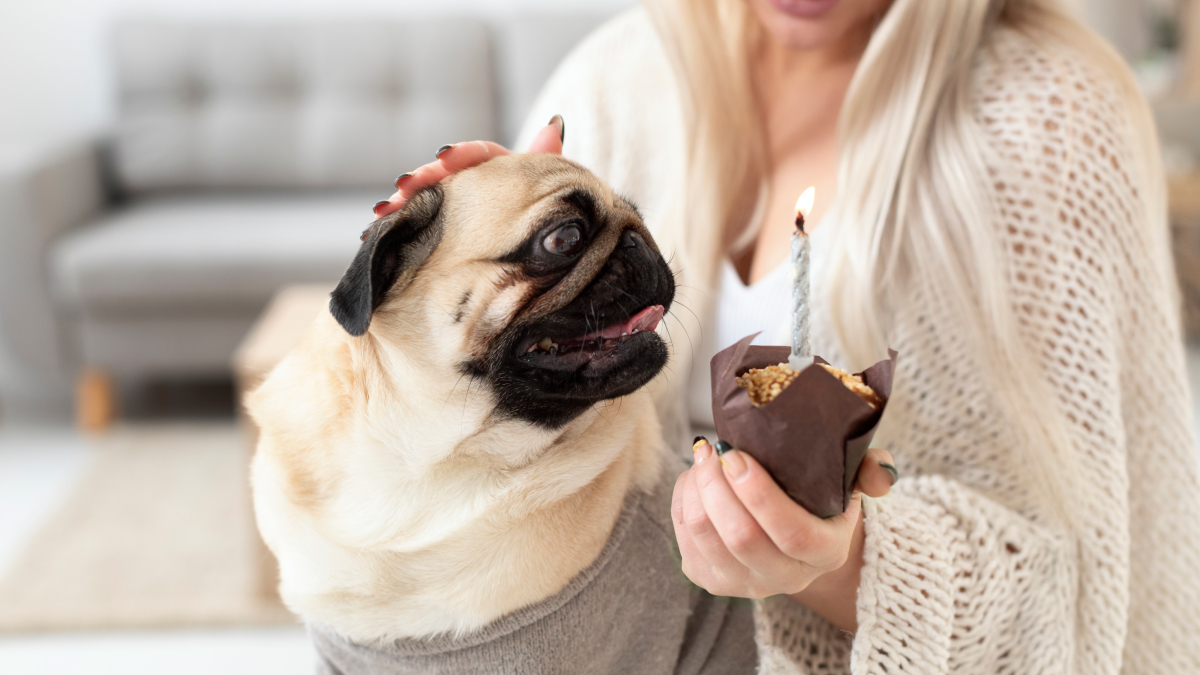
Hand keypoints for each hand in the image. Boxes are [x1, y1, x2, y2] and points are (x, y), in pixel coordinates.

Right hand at [371, 115, 565, 218]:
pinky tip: (370, 235)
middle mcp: (472, 181)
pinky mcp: (442, 227)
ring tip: (381, 213)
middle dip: (421, 179)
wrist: (546, 240)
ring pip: (423, 198)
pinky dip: (394, 227)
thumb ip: (546, 158)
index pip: (477, 154)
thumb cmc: (547, 206)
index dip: (460, 154)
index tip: (444, 157)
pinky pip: (416, 223)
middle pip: (442, 175)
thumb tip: (555, 123)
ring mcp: (455, 204)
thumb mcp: (547, 185)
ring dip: (400, 203)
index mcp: (498, 166)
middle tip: (402, 187)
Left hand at [672, 439, 896, 631]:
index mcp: (825, 553)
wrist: (791, 533)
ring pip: (705, 535)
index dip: (760, 494)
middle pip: (742, 537)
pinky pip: (684, 535)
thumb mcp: (850, 481)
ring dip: (697, 488)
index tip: (738, 454)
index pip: (792, 534)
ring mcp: (741, 583)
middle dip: (719, 486)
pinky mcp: (707, 577)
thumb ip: (871, 470)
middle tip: (715, 448)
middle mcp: (785, 578)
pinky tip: (697, 478)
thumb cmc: (819, 498)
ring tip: (705, 457)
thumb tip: (880, 473)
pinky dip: (684, 498)